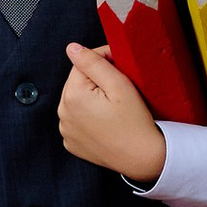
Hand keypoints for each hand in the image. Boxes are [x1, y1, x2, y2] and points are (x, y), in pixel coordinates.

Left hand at [59, 43, 167, 185]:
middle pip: (77, 82)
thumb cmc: (135, 122)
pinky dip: (88, 117)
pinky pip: (77, 120)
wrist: (143, 158)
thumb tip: (72, 48)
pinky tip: (105, 120)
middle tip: (119, 88)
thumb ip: (94, 62)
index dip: (102, 61)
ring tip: (113, 105)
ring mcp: (66, 130)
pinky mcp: (72, 143)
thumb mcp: (119, 85)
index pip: (82, 64)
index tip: (120, 66)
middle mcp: (63, 113)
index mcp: (72, 96)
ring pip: (76, 101)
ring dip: (90, 98)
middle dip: (95, 80)